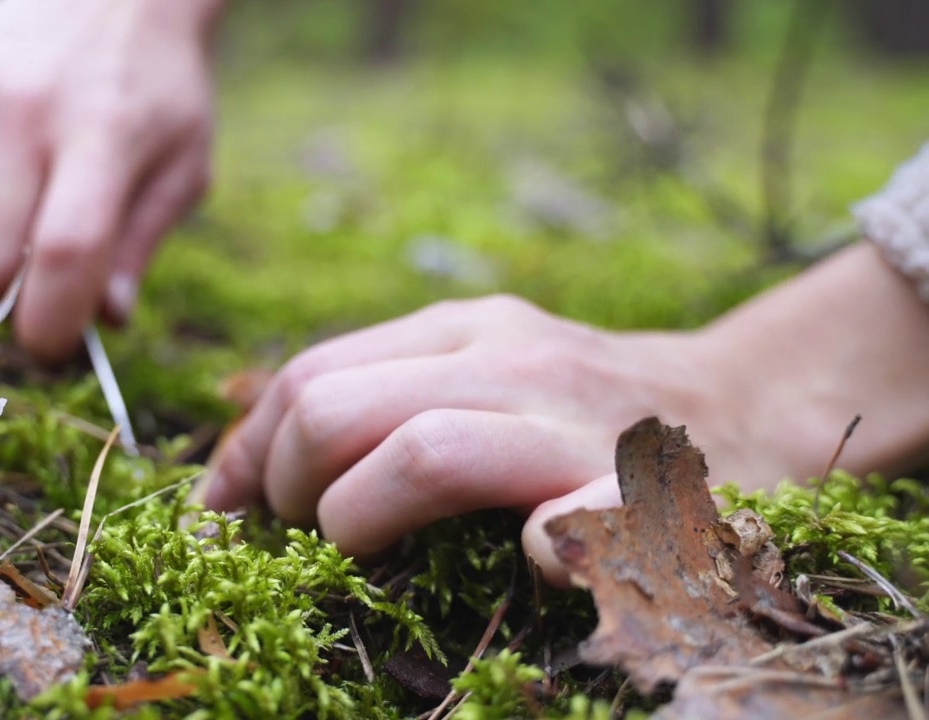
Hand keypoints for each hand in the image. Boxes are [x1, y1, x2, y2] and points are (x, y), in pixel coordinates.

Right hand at [0, 0, 220, 360]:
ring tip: (34, 210)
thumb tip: (104, 320)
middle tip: (39, 295)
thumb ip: (141, 243)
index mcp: (105, 134)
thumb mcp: (184, 164)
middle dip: (6, 301)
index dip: (53, 321)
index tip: (56, 348)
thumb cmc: (160, 84)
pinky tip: (13, 157)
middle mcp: (27, 111)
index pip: (66, 251)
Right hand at [205, 243, 928, 585]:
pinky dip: (277, 412)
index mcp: (564, 423)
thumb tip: (545, 545)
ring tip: (244, 505)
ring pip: (319, 370)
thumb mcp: (688, 533)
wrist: (735, 398)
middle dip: (289, 486)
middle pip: (343, 407)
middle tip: (283, 544)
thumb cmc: (700, 492)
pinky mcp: (463, 315)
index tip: (337, 575)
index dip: (358, 522)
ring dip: (263, 445)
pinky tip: (256, 459)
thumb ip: (617, 540)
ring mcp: (481, 327)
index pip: (426, 455)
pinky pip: (338, 354)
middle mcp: (512, 362)